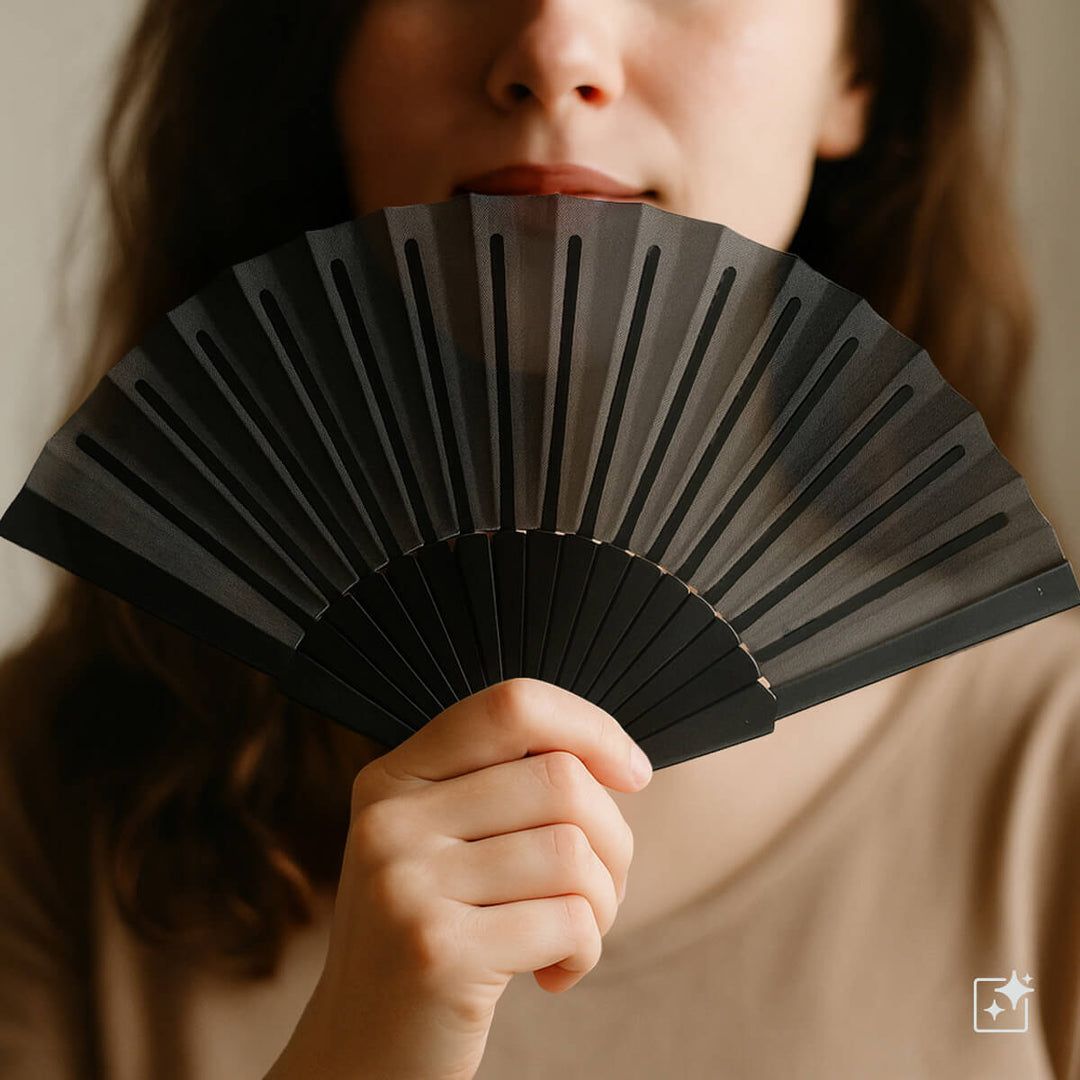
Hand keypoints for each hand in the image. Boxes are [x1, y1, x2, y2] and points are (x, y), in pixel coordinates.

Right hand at [264, 677, 652, 1079]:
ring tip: (572, 933)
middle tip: (597, 888)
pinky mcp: (436, 952)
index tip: (632, 772)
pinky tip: (552, 973)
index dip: (590, 727)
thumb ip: (500, 787)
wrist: (363, 1054)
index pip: (511, 705)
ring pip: (573, 852)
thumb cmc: (433, 937)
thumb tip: (614, 758)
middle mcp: (389, 820)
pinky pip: (569, 920)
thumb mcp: (441, 845)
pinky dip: (584, 950)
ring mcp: (406, 884)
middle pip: (561, 780)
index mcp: (393, 777)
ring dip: (602, 902)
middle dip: (613, 840)